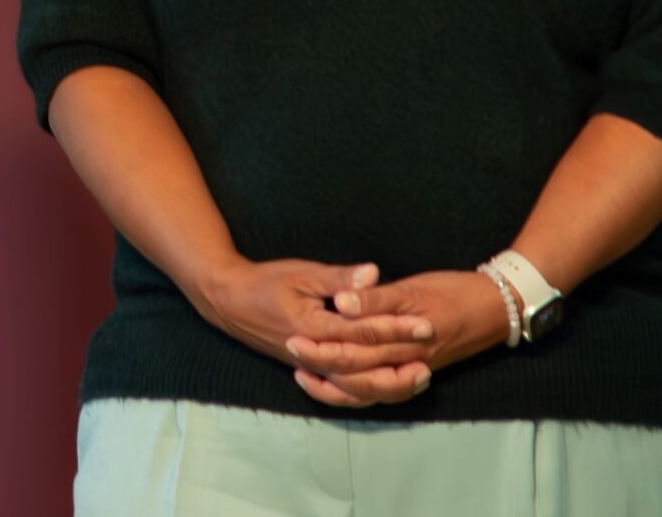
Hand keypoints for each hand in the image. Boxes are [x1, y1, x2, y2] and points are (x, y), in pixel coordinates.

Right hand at [192, 260, 434, 403]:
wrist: (229, 302)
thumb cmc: (264, 282)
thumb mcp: (301, 273)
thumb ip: (339, 279)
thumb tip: (373, 274)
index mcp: (314, 329)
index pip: (364, 332)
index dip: (396, 327)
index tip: (425, 323)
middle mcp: (315, 355)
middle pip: (365, 364)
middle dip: (401, 355)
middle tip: (433, 349)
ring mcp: (312, 367)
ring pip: (357, 384)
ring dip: (390, 380)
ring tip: (420, 374)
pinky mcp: (311, 369)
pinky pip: (345, 387)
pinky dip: (369, 387)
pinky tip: (389, 383)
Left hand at [287, 268, 515, 406]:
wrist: (496, 307)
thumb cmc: (454, 291)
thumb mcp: (414, 288)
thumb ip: (376, 298)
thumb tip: (343, 302)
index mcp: (403, 341)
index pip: (354, 351)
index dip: (322, 347)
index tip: (293, 337)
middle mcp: (406, 363)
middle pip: (356, 375)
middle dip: (321, 366)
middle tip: (292, 352)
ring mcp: (411, 370)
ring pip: (368, 391)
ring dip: (335, 386)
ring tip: (304, 376)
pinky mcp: (415, 371)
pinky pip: (382, 391)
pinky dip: (357, 391)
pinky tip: (338, 385)